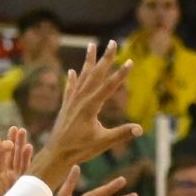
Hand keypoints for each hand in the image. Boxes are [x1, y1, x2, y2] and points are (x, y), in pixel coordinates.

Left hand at [38, 43, 141, 175]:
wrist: (55, 153)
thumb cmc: (79, 149)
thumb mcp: (103, 142)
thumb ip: (121, 134)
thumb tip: (140, 130)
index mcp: (91, 106)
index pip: (109, 86)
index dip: (121, 74)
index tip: (131, 61)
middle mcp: (81, 99)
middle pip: (96, 74)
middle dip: (106, 58)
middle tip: (113, 42)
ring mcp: (72, 101)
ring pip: (82, 76)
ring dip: (88, 61)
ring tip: (91, 46)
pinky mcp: (66, 106)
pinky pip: (70, 88)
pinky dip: (72, 79)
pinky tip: (71, 71)